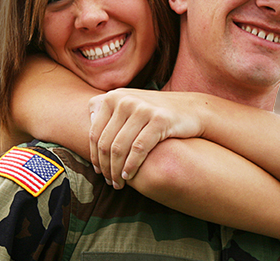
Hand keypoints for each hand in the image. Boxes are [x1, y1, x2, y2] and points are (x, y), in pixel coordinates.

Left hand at [88, 89, 205, 188]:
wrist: (191, 109)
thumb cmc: (155, 113)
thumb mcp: (130, 104)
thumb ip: (110, 110)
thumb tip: (89, 120)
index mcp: (113, 97)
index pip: (95, 132)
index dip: (94, 155)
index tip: (97, 171)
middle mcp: (125, 100)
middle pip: (106, 142)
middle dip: (105, 167)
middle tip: (108, 181)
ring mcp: (142, 108)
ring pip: (119, 148)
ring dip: (116, 171)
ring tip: (118, 183)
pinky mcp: (159, 120)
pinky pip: (138, 149)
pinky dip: (131, 166)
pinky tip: (129, 176)